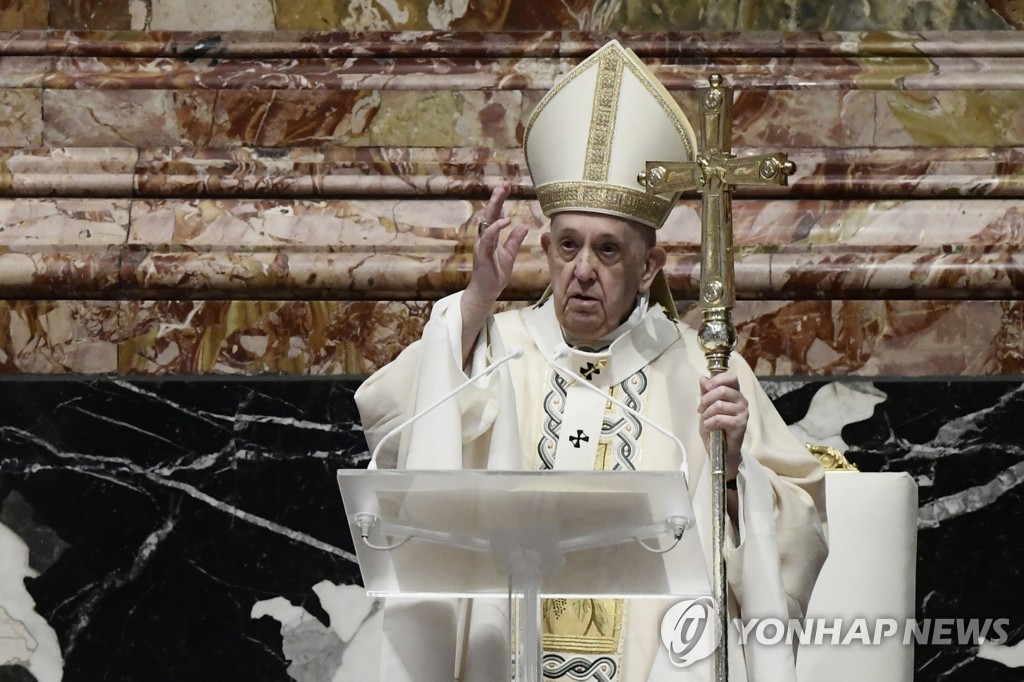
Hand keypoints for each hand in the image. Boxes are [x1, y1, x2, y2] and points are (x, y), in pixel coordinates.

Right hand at [459, 184, 528, 364]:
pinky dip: (495, 229)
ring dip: (494, 208)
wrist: (487, 292)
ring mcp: (481, 246)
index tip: (507, 187)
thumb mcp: (509, 255)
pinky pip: (487, 239)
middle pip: (488, 214)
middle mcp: (484, 238)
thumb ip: (514, 240)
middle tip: (503, 185)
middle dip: (495, 198)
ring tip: (501, 195)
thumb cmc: (496, 274)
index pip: (495, 215)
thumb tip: (523, 226)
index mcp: (491, 237)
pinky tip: (505, 221)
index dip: (499, 201)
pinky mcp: (481, 255)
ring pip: (486, 223)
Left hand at [698, 369, 747, 478]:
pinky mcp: (740, 424)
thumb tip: (703, 379)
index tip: (707, 387)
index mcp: (735, 393)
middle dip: (706, 399)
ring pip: (719, 405)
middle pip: (722, 390)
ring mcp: (743, 413)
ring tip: (705, 420)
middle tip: (700, 409)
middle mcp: (742, 401)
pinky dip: (709, 423)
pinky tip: (709, 427)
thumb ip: (706, 393)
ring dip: (706, 413)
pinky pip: (719, 418)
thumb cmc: (715, 427)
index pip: (731, 377)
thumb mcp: (707, 407)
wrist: (721, 449)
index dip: (718, 379)